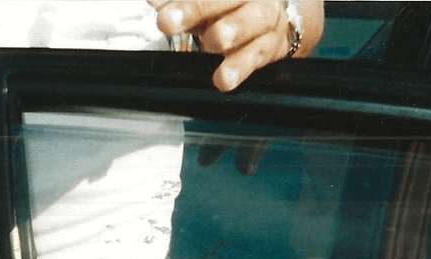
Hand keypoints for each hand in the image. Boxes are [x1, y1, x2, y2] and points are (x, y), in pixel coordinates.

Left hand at [152, 1, 305, 91]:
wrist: (277, 23)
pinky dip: (239, 68)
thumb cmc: (230, 11)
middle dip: (194, 8)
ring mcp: (263, 20)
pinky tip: (223, 79)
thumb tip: (154, 1)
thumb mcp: (204, 5)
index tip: (155, 4)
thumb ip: (178, 3)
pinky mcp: (269, 47)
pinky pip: (256, 57)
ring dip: (231, 31)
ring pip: (250, 22)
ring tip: (213, 41)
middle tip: (167, 21)